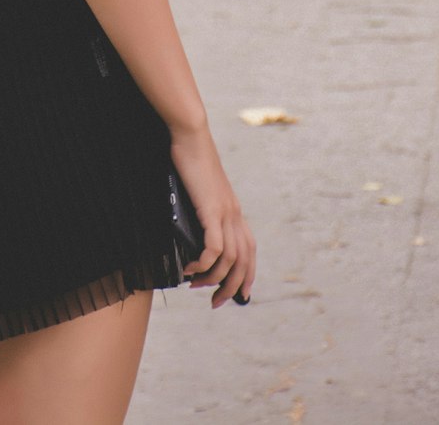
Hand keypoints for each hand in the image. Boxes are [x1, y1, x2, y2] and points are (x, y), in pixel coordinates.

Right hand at [170, 124, 255, 309]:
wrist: (190, 136)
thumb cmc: (189, 159)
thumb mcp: (198, 190)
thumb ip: (200, 210)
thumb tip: (190, 232)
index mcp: (234, 209)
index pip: (249, 250)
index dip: (247, 275)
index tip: (237, 294)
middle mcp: (234, 214)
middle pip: (243, 262)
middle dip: (232, 288)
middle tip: (216, 303)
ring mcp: (225, 212)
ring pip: (230, 260)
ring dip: (213, 280)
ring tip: (195, 285)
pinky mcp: (211, 210)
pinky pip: (214, 248)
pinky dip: (203, 264)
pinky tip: (189, 268)